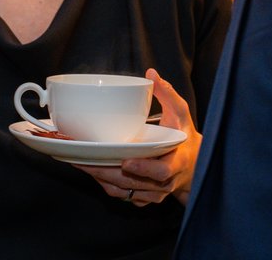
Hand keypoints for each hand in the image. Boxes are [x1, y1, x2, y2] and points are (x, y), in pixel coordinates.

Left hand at [72, 69, 201, 206]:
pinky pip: (121, 195)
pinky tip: (89, 169)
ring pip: (123, 191)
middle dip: (107, 171)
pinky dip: (104, 183)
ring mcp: (153, 193)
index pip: (162, 171)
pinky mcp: (143, 197)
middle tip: (85, 158)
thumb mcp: (181, 113)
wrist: (192, 165)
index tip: (126, 161)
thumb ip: (167, 93)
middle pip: (134, 183)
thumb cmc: (184, 136)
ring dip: (100, 178)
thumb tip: (151, 74)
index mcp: (176, 162)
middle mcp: (164, 182)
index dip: (144, 169)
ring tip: (79, 162)